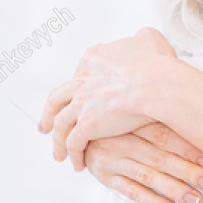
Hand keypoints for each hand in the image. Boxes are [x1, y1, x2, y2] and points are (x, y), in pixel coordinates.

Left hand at [39, 27, 185, 170]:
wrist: (157, 84)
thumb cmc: (157, 63)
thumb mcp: (149, 39)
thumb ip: (141, 39)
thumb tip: (142, 39)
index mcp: (93, 59)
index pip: (77, 75)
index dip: (75, 89)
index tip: (74, 100)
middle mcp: (81, 79)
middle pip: (57, 99)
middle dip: (49, 113)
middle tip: (45, 126)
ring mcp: (81, 102)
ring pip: (59, 124)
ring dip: (57, 140)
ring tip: (58, 153)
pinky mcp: (86, 124)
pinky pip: (73, 143)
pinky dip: (73, 154)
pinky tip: (77, 164)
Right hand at [83, 123, 202, 202]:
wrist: (78, 129)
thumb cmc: (116, 119)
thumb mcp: (133, 111)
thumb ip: (159, 115)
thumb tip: (201, 121)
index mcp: (129, 120)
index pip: (164, 135)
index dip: (189, 148)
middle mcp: (119, 140)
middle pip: (159, 157)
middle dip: (189, 172)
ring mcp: (111, 160)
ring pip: (148, 176)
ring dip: (175, 189)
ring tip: (197, 199)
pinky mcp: (105, 177)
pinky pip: (131, 192)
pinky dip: (153, 201)